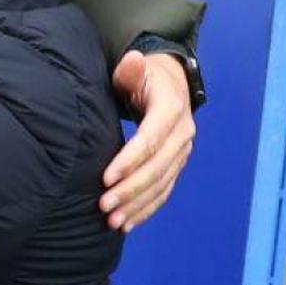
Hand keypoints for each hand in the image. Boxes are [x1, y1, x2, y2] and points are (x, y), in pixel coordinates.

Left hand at [102, 51, 195, 232]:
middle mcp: (182, 135)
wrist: (170, 83)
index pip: (150, 140)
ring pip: (161, 185)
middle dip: (130, 190)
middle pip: (157, 168)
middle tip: (104, 206)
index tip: (106, 178)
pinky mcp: (176, 165)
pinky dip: (146, 209)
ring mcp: (181, 153)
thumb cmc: (144, 76)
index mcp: (171, 110)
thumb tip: (133, 61)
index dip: (129, 160)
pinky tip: (127, 223)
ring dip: (137, 205)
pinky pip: (164, 191)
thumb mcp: (137, 68)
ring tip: (113, 221)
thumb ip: (131, 70)